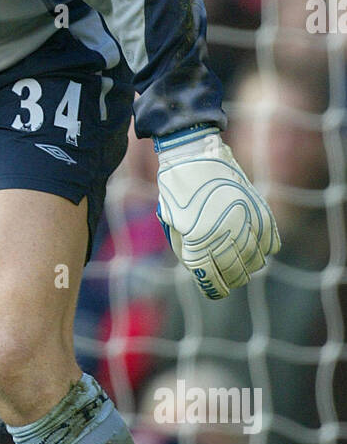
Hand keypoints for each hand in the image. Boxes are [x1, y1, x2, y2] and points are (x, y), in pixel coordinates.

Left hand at [155, 126, 279, 299]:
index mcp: (199, 241)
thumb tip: (203, 269)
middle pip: (236, 274)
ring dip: (248, 265)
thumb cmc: (177, 189)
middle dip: (231, 279)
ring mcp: (246, 222)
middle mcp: (226, 235)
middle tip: (227, 277)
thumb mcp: (173, 224)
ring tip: (240, 261)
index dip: (214, 289)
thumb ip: (188, 249)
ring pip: (257, 261)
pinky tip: (253, 245)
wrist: (194, 153)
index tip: (216, 290)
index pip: (212, 280)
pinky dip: (263, 248)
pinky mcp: (260, 211)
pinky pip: (271, 242)